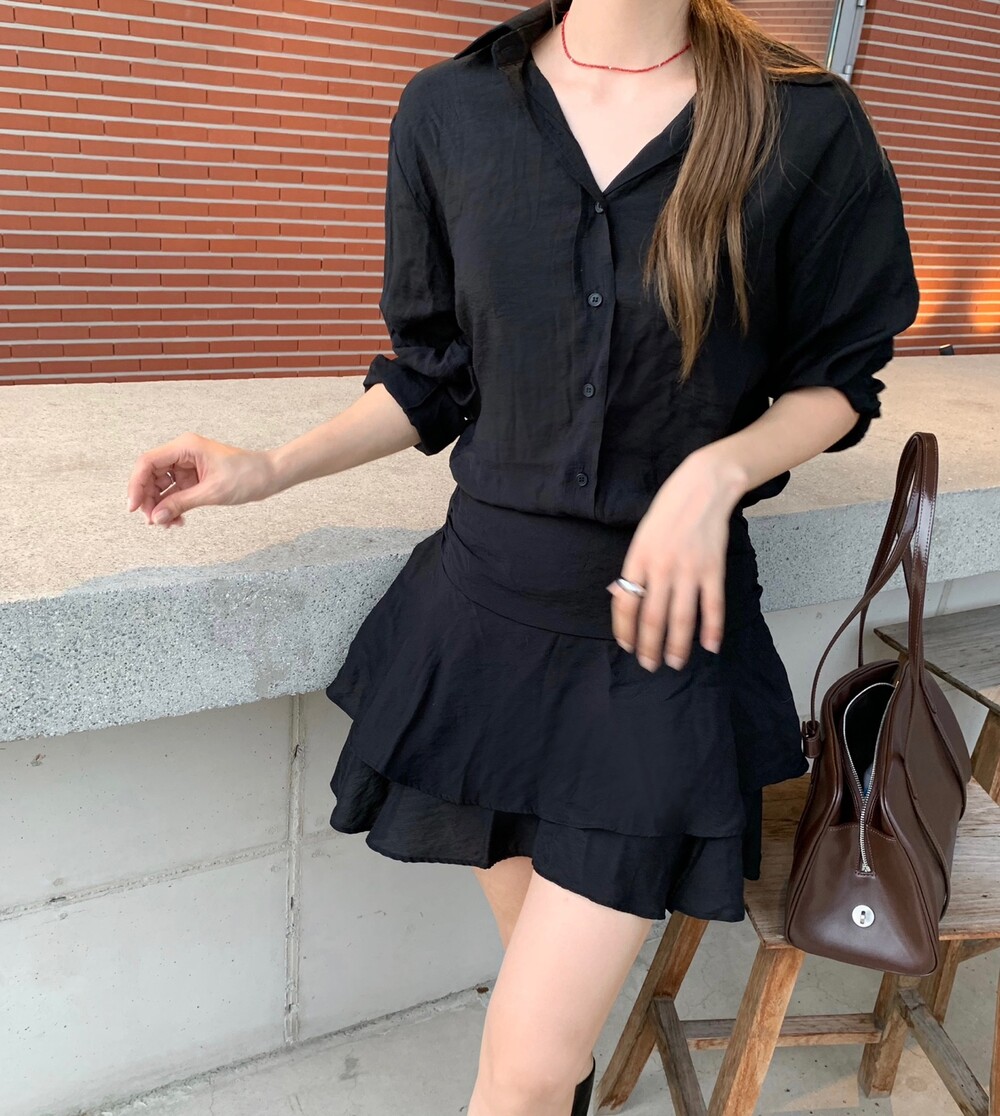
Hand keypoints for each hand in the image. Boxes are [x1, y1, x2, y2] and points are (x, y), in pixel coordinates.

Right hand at [125, 433, 277, 527]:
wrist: (271, 476)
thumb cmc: (247, 475)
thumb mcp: (212, 492)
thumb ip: (181, 504)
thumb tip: (156, 518)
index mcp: (185, 447)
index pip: (147, 463)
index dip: (136, 485)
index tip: (134, 508)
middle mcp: (182, 453)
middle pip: (150, 475)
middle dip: (149, 500)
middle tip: (154, 522)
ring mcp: (187, 465)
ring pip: (161, 486)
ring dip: (161, 506)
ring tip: (169, 525)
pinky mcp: (194, 477)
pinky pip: (175, 492)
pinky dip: (173, 507)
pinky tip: (178, 521)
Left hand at [607, 447, 748, 671]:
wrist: (702, 487)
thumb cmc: (668, 512)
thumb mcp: (641, 537)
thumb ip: (635, 568)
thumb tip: (621, 596)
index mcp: (638, 559)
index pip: (626, 603)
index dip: (625, 630)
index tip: (627, 647)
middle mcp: (661, 567)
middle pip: (652, 617)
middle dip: (649, 646)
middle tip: (649, 665)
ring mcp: (689, 569)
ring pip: (681, 618)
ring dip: (677, 645)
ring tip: (674, 662)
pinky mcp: (713, 569)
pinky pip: (712, 606)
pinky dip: (712, 629)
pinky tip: (710, 646)